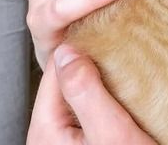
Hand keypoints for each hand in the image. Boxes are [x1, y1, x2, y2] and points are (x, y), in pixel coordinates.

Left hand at [27, 44, 156, 143]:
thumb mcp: (111, 132)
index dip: (81, 48)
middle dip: (92, 64)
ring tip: (124, 66)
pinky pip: (88, 108)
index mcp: (44, 132)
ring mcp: (63, 140)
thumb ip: (85, 91)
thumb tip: (66, 50)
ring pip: (78, 93)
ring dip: (100, 80)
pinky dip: (105, 96)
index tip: (107, 33)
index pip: (55, 71)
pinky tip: (124, 90)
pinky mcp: (81, 141)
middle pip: (65, 82)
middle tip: (120, 48)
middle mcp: (47, 136)